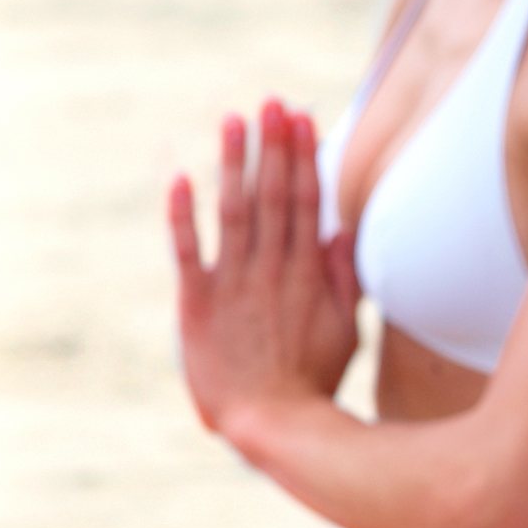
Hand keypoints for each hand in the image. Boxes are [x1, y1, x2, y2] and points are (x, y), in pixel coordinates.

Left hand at [168, 99, 359, 438]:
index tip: (302, 118)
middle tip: (271, 102)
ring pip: (235, 212)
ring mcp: (233, 286)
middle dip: (273, 146)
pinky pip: (187, 253)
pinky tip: (182, 179)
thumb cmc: (311, 381)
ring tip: (234, 119)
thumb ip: (345, 279)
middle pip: (274, 196)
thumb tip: (343, 230)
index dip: (304, 157)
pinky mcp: (196, 305)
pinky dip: (183, 216)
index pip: (306, 202)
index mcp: (306, 274)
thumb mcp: (346, 330)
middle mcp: (270, 271)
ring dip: (234, 163)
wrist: (271, 425)